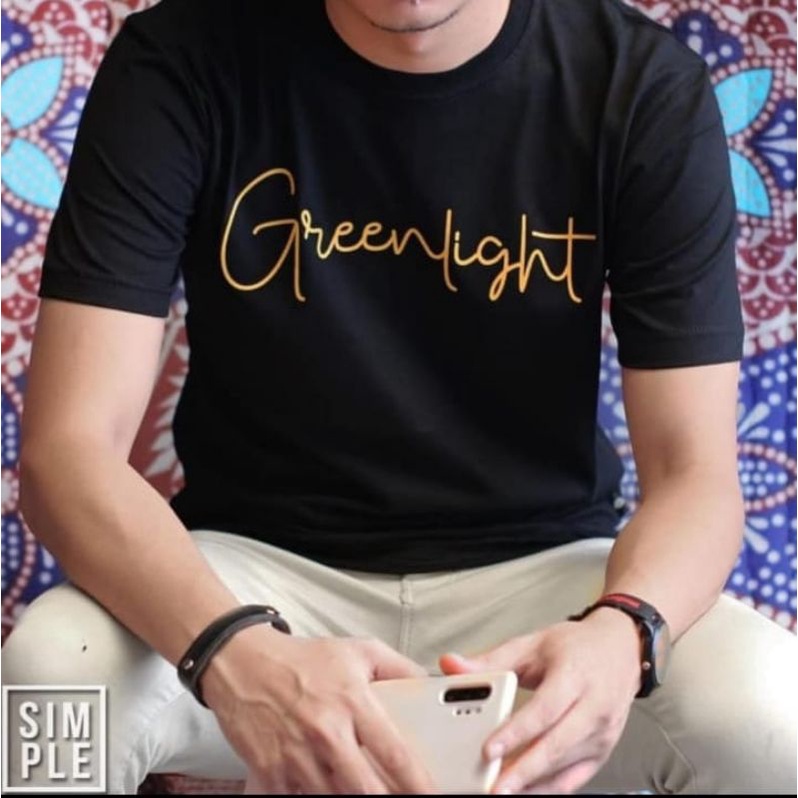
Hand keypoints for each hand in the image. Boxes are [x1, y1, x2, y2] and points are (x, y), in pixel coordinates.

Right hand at [203, 627, 435, 793]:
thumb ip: (399, 669)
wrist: (243, 662)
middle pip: (366, 791)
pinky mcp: (270, 772)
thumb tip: (428, 685)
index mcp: (353, 701)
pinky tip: (319, 782)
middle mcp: (326, 731)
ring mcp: (296, 755)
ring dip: (347, 796)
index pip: (395, 753)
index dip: (417, 783)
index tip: (430, 794)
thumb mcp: (359, 651)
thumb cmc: (303, 660)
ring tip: (353, 785)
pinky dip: (311, 794)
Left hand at [439, 607, 642, 793]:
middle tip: (493, 787)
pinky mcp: (602, 751)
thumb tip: (451, 664)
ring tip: (502, 792)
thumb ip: (490, 660)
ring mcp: (602, 733)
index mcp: (574, 675)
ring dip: (532, 783)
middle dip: (523, 770)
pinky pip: (574, 779)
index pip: (544, 709)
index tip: (488, 749)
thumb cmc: (574, 647)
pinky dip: (548, 789)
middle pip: (556, 745)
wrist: (621, 651)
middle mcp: (593, 707)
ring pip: (564, 767)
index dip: (516, 732)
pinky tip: (524, 791)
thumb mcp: (531, 644)